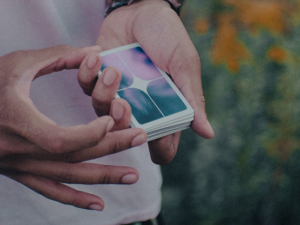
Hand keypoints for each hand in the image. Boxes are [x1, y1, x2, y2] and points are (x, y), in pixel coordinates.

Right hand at [0, 45, 146, 210]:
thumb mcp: (17, 64)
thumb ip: (57, 55)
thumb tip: (94, 51)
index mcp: (19, 122)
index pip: (61, 139)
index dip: (90, 133)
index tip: (111, 118)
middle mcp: (22, 151)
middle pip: (75, 156)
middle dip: (111, 147)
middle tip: (140, 137)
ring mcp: (22, 166)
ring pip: (68, 178)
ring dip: (103, 177)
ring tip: (133, 177)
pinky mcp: (22, 172)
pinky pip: (52, 191)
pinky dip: (76, 200)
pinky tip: (100, 206)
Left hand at [94, 0, 213, 164]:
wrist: (142, 8)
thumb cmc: (168, 36)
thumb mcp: (184, 65)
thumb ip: (192, 99)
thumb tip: (208, 133)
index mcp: (164, 107)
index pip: (162, 143)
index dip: (156, 148)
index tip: (147, 134)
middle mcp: (140, 105)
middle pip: (125, 132)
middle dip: (121, 122)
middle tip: (123, 103)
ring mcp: (118, 92)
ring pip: (101, 111)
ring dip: (104, 93)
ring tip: (112, 69)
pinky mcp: (98, 77)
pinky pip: (85, 86)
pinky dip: (87, 73)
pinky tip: (97, 55)